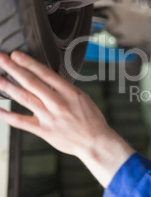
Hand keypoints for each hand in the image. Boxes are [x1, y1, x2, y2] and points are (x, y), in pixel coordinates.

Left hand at [0, 51, 133, 186]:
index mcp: (70, 92)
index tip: (16, 55)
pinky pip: (21, 121)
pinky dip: (6, 115)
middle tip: (1, 58)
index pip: (46, 74)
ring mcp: (49, 117)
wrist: (95, 141)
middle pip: (32, 83)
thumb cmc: (91, 119)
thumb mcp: (83, 98)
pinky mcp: (43, 130)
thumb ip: (65, 88)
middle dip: (14, 69)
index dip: (30, 63)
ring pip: (24, 98)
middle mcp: (58, 103)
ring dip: (7, 87)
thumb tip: (51, 75)